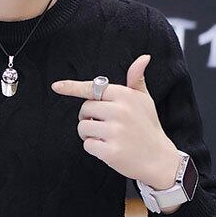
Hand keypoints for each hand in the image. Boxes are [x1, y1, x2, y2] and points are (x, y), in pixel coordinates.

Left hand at [51, 54, 181, 188]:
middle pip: (84, 109)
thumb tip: (143, 58)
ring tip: (105, 138)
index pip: (92, 88)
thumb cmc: (149, 128)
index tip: (56, 86)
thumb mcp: (145, 101)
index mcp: (125, 95)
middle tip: (102, 125)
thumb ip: (137, 80)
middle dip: (88, 117)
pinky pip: (87, 145)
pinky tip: (108, 150)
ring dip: (88, 134)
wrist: (159, 159)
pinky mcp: (111, 151)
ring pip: (83, 127)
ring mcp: (115, 131)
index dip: (72, 87)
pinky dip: (94, 149)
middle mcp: (120, 111)